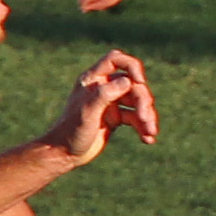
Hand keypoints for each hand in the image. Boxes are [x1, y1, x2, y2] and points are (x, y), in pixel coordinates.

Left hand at [41, 50, 159, 165]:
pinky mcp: (116, 118)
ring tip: (151, 132)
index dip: (131, 66)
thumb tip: (128, 81)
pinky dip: (143, 127)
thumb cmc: (71, 131)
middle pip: (133, 85)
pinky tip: (148, 139)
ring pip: (137, 102)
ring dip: (147, 116)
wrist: (64, 154)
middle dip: (143, 101)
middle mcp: (103, 88)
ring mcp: (110, 103)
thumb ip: (105, 94)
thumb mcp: (87, 112)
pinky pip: (135, 118)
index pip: (115, 60)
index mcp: (92, 80)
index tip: (140, 82)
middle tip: (146, 118)